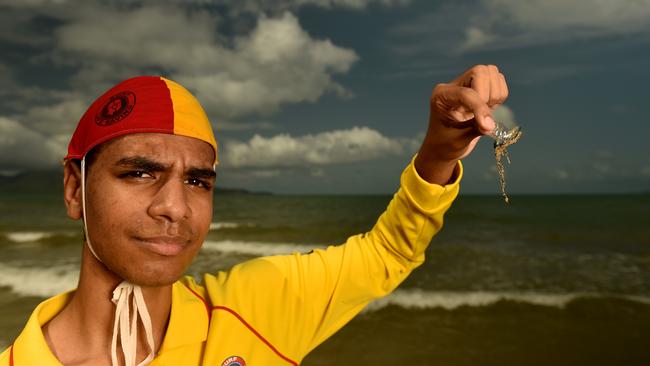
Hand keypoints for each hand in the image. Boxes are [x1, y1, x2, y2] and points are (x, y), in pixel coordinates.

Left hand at [415, 64, 508, 184]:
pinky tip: (489, 109)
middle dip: (487, 95)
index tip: (487, 127)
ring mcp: (467, 84)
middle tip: (482, 116)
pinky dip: (500, 95)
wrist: (443, 148)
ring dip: (495, 94)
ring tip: (485, 113)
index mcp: (441, 95)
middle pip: (480, 72)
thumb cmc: (445, 144)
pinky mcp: (480, 89)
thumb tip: (491, 124)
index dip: (480, 108)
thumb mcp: (457, 140)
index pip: (465, 93)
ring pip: (491, 73)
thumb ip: (475, 130)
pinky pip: (499, 82)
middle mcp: (454, 85)